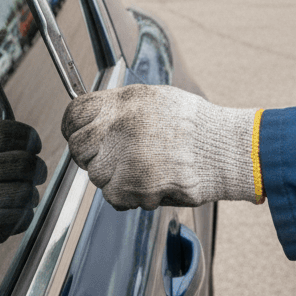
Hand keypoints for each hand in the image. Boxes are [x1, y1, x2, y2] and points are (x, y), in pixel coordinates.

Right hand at [0, 120, 46, 294]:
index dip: (27, 137)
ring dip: (28, 200)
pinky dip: (18, 222)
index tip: (34, 145)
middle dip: (38, 169)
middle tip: (37, 175)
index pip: (3, 132)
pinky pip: (16, 220)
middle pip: (21, 162)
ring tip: (18, 203)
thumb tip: (28, 142)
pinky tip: (3, 223)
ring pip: (24, 194)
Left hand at [61, 85, 260, 209]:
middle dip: (91, 155)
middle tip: (112, 157)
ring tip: (143, 167)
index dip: (72, 126)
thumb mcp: (154, 99)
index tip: (75, 133)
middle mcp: (119, 127)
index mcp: (124, 102)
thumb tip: (95, 117)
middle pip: (80, 148)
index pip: (76, 113)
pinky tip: (150, 182)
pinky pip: (114, 197)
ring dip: (113, 177)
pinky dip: (128, 195)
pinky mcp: (133, 186)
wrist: (223, 149)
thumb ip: (120, 107)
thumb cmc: (193, 124)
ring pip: (96, 176)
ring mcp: (125, 158)